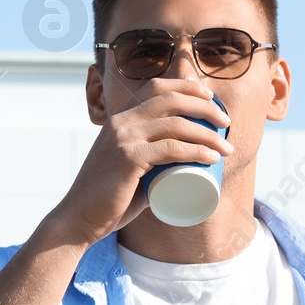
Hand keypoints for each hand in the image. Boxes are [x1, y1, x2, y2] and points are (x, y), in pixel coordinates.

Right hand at [45, 78, 232, 245]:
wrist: (79, 218)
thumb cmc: (108, 199)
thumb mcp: (127, 167)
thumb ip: (149, 162)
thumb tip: (179, 166)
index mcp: (119, 119)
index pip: (156, 86)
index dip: (186, 86)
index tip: (210, 97)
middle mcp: (120, 122)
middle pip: (171, 99)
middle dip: (205, 105)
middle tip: (226, 123)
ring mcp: (122, 139)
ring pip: (175, 124)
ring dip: (208, 132)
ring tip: (226, 148)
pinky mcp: (127, 159)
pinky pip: (170, 149)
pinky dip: (196, 151)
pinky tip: (212, 157)